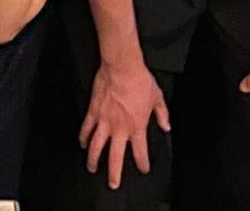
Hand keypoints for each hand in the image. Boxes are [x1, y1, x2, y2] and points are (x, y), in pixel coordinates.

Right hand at [79, 56, 169, 188]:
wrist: (122, 67)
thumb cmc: (139, 80)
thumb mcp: (157, 98)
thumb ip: (162, 115)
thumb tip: (166, 125)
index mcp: (137, 126)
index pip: (140, 152)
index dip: (142, 163)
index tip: (143, 168)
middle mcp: (119, 128)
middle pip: (115, 158)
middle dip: (114, 174)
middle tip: (113, 183)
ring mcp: (104, 121)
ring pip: (96, 147)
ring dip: (94, 160)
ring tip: (93, 168)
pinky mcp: (94, 112)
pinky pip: (86, 129)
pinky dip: (83, 138)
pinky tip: (83, 144)